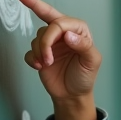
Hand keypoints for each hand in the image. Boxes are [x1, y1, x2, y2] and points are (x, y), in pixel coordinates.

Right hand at [17, 0, 100, 119]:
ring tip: (46, 66)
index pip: (61, 22)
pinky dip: (32, 59)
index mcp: (79, 30)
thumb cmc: (85, 79)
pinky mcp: (40, 53)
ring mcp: (51, 42)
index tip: (53, 43)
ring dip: (39, 52)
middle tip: (46, 60)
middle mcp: (64, 33)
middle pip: (46, 25)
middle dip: (44, 42)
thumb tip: (69, 33)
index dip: (55, 32)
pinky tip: (40, 67)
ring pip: (36, 37)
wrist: (72, 97)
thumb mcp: (92, 62)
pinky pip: (29, 50)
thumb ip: (84, 45)